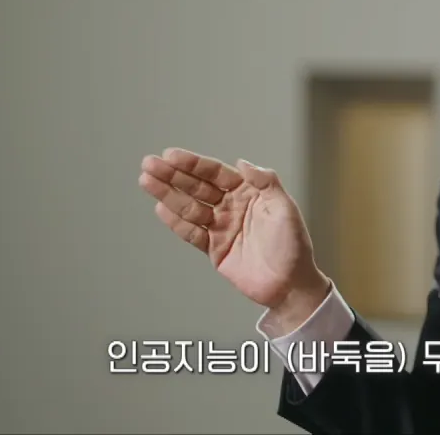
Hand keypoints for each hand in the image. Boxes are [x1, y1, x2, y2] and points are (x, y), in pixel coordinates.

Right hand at [138, 148, 329, 309]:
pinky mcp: (214, 249)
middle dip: (172, 175)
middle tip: (149, 163)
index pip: (216, 173)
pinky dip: (176, 222)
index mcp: (249, 193)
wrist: (290, 284)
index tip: (171, 155)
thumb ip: (265, 182)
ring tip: (145, 180)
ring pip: (189, 207)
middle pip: (197, 187)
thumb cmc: (293, 245)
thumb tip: (242, 162)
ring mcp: (221, 227)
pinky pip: (191, 233)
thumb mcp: (285, 208)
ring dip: (167, 194)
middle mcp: (232, 207)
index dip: (193, 164)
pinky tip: (160, 208)